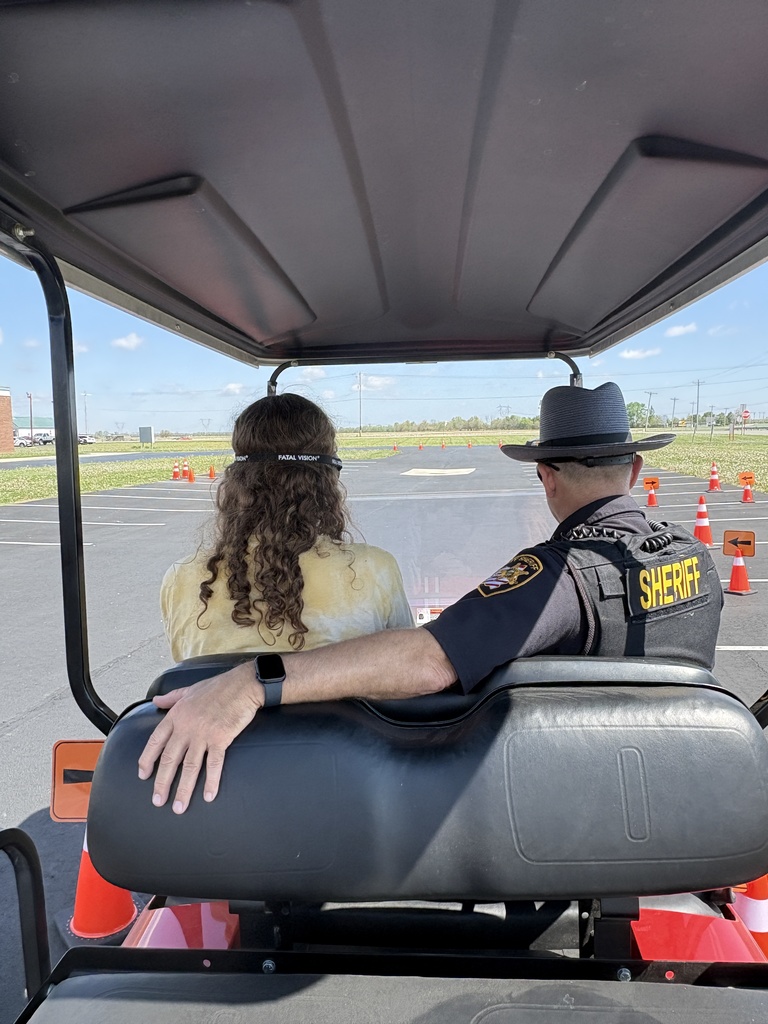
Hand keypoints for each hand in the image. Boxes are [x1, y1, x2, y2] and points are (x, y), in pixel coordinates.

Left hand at [137, 664, 262, 813]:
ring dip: (183, 789)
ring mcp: (204, 734)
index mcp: (177, 715)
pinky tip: (208, 795)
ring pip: (189, 766)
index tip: (143, 775)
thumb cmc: (219, 686)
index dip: (147, 759)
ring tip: (179, 807)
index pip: (156, 741)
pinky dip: (211, 781)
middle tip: (158, 801)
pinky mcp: (221, 739)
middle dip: (162, 783)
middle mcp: (187, 727)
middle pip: (170, 759)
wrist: (243, 685)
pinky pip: (214, 764)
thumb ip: (171, 698)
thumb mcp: (189, 689)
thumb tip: (156, 700)